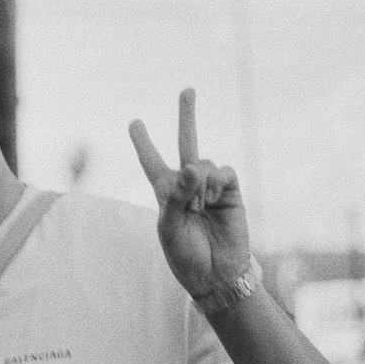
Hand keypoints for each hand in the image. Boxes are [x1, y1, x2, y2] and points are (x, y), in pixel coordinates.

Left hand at [129, 88, 250, 297]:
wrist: (216, 274)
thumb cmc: (185, 255)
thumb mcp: (169, 228)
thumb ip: (175, 196)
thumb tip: (192, 166)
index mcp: (165, 193)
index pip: (151, 162)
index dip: (143, 143)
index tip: (134, 123)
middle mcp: (188, 185)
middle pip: (185, 143)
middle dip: (188, 116)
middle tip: (188, 89)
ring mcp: (210, 187)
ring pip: (202, 161)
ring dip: (197, 182)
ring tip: (198, 208)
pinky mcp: (231, 192)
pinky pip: (221, 172)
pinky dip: (213, 183)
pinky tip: (211, 201)